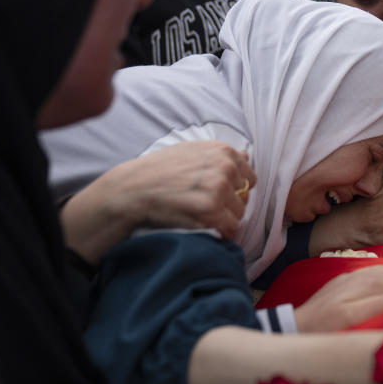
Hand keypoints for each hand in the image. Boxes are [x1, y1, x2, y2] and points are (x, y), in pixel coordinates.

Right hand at [60, 141, 255, 262]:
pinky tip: (203, 228)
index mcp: (223, 152)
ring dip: (223, 219)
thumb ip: (219, 154)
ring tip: (200, 217)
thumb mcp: (190, 150)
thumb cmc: (159, 170)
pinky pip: (229, 229)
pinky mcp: (210, 211)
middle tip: (204, 207)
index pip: (249, 177)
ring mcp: (218, 190)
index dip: (235, 189)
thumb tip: (245, 156)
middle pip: (244, 198)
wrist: (132, 189)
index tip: (218, 194)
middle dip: (229, 205)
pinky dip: (220, 233)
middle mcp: (225, 168)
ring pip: (238, 214)